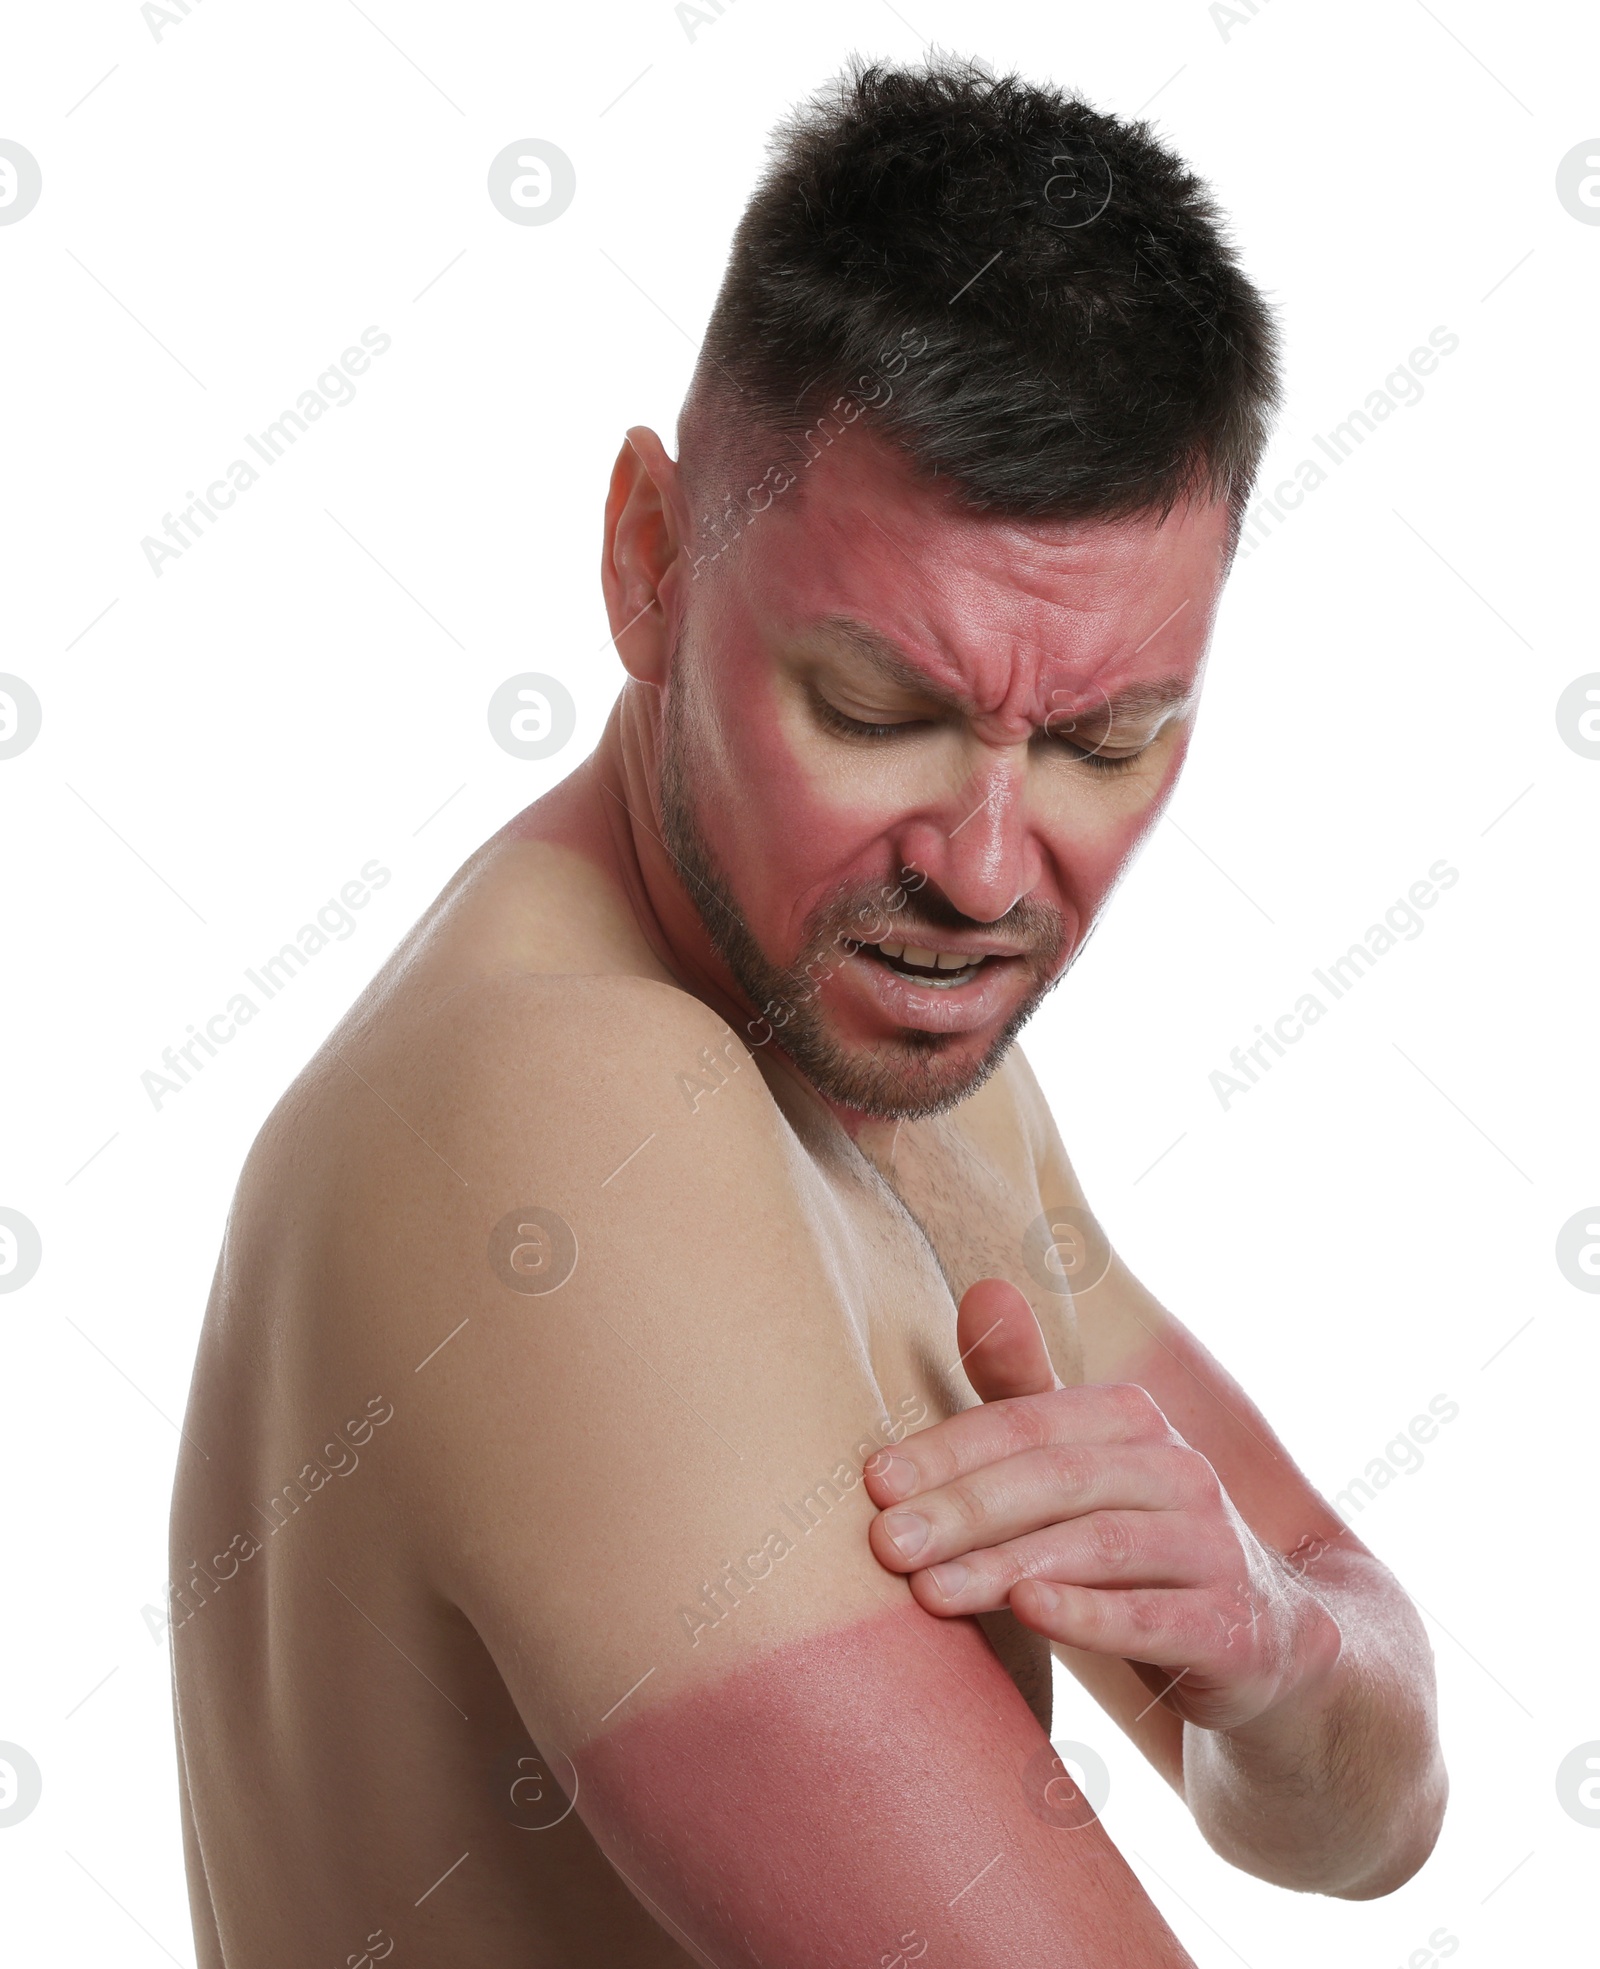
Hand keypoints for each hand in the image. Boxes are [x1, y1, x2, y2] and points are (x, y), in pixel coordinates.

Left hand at [863, 1278, 1340, 1732]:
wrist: (1269, 1651)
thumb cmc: (1138, 1549)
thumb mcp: (1078, 1471)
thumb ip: (1022, 1392)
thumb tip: (980, 1289)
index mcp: (1131, 1421)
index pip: (1027, 1423)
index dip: (948, 1449)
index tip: (873, 1483)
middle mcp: (1180, 1470)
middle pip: (1057, 1479)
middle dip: (963, 1509)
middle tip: (884, 1544)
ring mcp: (1216, 1548)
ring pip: (1101, 1545)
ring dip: (1008, 1565)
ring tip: (929, 1592)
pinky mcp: (1237, 1628)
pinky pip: (1159, 1616)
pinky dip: (1091, 1613)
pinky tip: (1030, 1612)